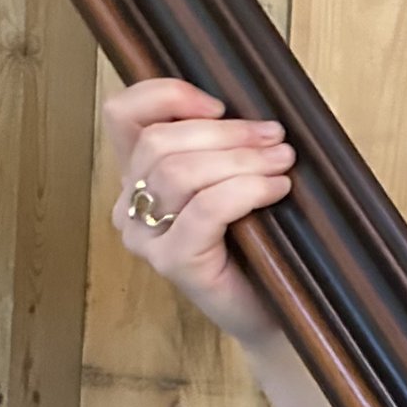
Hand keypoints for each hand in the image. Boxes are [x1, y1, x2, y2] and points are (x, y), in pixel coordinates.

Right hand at [103, 77, 294, 345]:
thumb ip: (224, 147)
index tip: (220, 105)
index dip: (167, 96)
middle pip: (159, 142)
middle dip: (225, 132)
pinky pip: (205, 210)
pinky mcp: (173, 263)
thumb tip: (254, 112)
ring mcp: (146, 237)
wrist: (276, 310)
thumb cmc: (260, 243)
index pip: (123, 114)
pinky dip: (246, 190)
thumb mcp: (236, 181)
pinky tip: (277, 189)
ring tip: (283, 161)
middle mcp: (130, 204)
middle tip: (275, 136)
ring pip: (180, 173)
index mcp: (137, 174)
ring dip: (241, 159)